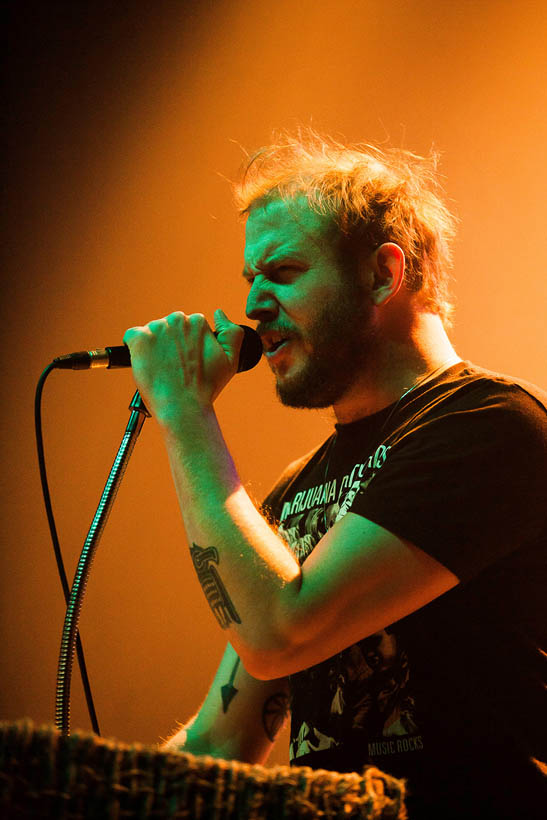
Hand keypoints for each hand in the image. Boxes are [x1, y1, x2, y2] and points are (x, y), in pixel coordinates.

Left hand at [123, 309, 243, 425]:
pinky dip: (134, 349)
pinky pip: (131, 337)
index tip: (185, 363)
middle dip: (168, 344)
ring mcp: (157, 328)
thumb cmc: (206, 388)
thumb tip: (218, 313)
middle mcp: (178, 320)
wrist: (184, 406)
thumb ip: (231, 333)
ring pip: (150, 333)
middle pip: (167, 328)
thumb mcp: (231, 360)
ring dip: (152, 348)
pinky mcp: (140, 339)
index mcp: (198, 322)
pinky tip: (144, 363)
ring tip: (160, 370)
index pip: (185, 328)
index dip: (184, 347)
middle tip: (172, 368)